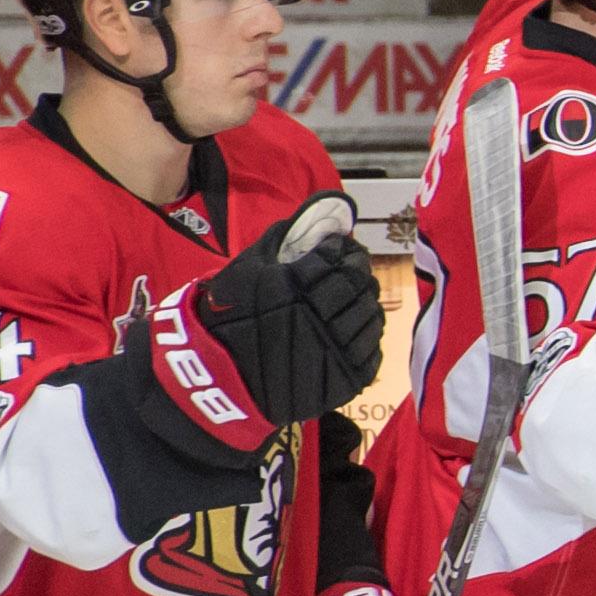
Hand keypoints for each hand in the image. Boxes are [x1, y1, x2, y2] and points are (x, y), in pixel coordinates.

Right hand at [165, 193, 384, 451]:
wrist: (223, 377)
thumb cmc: (230, 317)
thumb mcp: (247, 270)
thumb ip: (282, 239)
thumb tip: (317, 214)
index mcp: (295, 286)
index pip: (337, 258)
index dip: (345, 249)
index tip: (343, 247)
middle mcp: (319, 317)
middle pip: (358, 285)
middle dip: (359, 271)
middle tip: (355, 268)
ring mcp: (334, 351)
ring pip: (370, 317)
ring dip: (367, 303)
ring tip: (357, 297)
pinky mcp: (344, 380)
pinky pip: (372, 353)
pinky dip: (369, 336)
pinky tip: (358, 328)